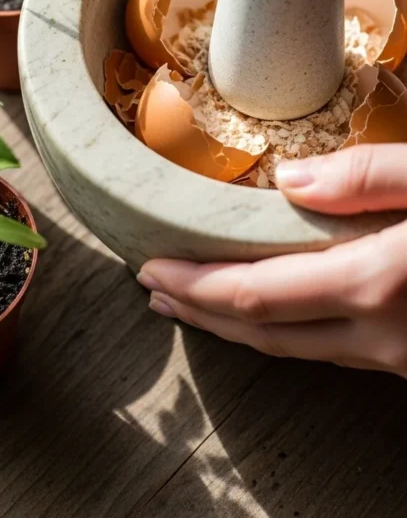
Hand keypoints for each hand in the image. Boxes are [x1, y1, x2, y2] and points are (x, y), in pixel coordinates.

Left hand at [137, 144, 406, 375]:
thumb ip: (366, 176)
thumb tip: (289, 179)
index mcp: (376, 282)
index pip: (257, 293)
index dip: (196, 286)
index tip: (152, 268)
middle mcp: (381, 335)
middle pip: (266, 333)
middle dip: (201, 311)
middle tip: (155, 289)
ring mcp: (400, 358)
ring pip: (300, 350)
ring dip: (240, 328)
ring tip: (195, 304)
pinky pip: (335, 351)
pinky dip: (287, 332)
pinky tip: (274, 315)